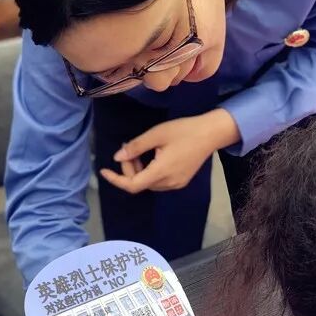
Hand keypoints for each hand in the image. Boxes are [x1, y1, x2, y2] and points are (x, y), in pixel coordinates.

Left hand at [100, 109, 239, 193]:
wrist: (211, 134)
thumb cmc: (184, 130)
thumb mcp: (157, 133)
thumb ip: (136, 147)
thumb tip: (117, 156)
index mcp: (161, 171)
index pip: (132, 185)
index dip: (116, 180)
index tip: (103, 170)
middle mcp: (168, 182)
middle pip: (139, 183)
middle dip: (128, 167)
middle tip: (127, 145)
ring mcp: (176, 183)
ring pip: (148, 183)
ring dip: (138, 170)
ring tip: (138, 149)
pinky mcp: (181, 181)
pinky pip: (158, 182)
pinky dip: (149, 172)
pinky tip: (151, 157)